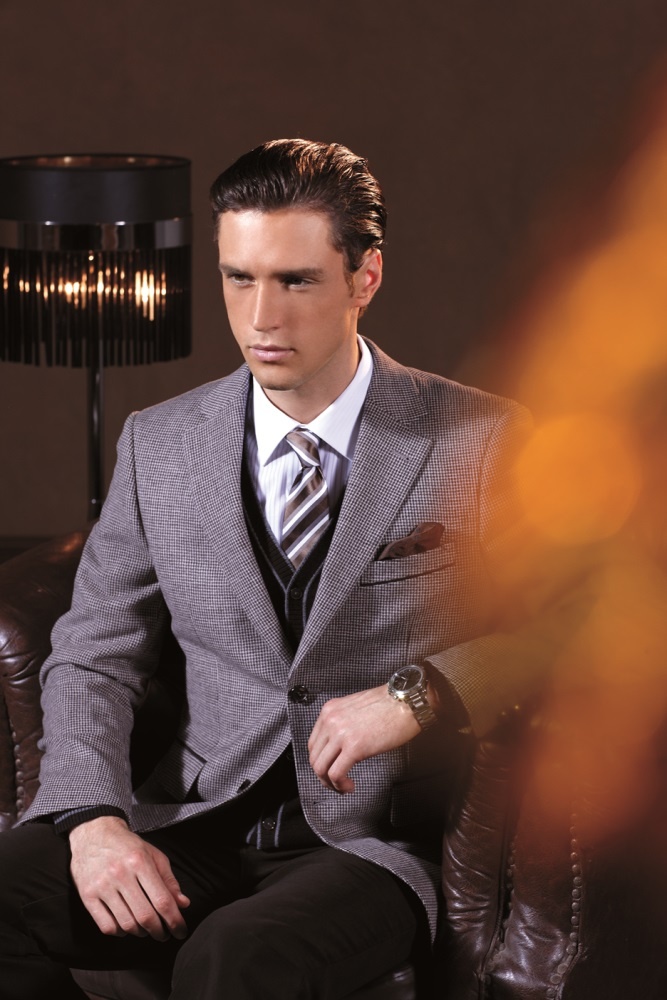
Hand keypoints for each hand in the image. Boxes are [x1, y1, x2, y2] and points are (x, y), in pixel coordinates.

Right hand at [69, 815, 190, 940]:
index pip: (162, 900)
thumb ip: (169, 880)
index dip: (175, 920)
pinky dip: (120, 932)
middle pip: (145, 916)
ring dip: (141, 933)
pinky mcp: (87, 895)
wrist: (94, 833)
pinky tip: (126, 927)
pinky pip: (106, 926)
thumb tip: (183, 904)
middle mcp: (120, 874)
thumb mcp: (154, 855)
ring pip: (126, 924)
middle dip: (159, 931)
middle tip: (164, 935)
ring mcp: (102, 886)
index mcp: (140, 862)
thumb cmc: (127, 846)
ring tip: (146, 929)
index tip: (181, 931)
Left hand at [308, 684, 421, 792]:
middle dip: (323, 775)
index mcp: (330, 710)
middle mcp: (331, 720)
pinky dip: (340, 785)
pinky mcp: (354, 747)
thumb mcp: (356, 709)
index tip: (329, 768)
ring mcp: (340, 733)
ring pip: (321, 768)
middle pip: (314, 757)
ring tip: (343, 786)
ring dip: (330, 783)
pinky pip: (336, 773)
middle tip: (335, 783)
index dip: (320, 760)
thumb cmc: (389, 705)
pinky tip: (350, 786)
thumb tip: (340, 746)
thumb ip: (343, 724)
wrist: (406, 703)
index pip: (314, 743)